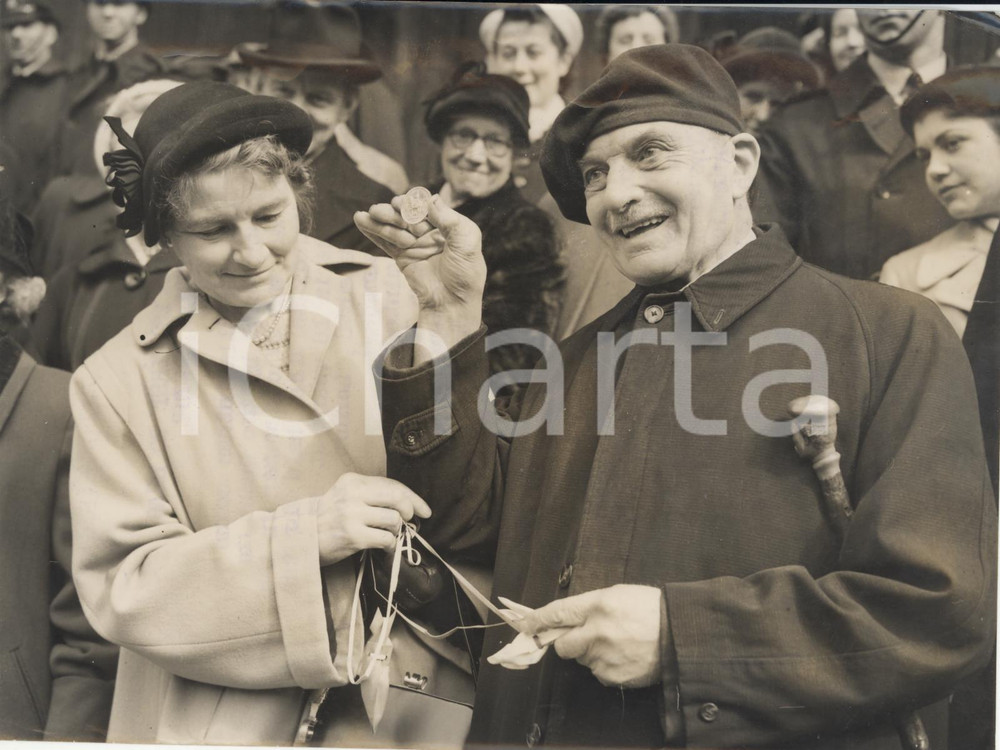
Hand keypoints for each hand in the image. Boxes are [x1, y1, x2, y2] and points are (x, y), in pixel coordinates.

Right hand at [316, 473, 431, 565]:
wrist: (300, 539)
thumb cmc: (328, 519)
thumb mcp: (346, 497)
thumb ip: (372, 495)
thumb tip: (408, 504)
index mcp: (353, 481)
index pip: (391, 485)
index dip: (412, 498)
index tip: (423, 510)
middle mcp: (353, 494)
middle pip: (397, 498)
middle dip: (410, 510)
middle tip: (410, 521)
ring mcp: (352, 515)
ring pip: (394, 519)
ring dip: (397, 530)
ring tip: (389, 535)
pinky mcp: (353, 536)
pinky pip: (386, 539)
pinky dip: (391, 545)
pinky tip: (385, 547)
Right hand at [354, 193, 485, 317]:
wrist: (451, 303)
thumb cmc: (465, 273)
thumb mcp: (467, 241)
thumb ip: (450, 219)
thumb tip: (432, 198)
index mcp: (446, 223)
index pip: (425, 204)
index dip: (415, 203)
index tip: (411, 211)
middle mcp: (428, 230)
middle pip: (405, 212)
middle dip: (396, 211)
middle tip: (400, 222)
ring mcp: (413, 243)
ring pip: (392, 225)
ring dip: (381, 218)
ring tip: (369, 215)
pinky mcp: (401, 256)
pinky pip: (384, 241)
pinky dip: (372, 230)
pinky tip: (360, 219)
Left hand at [518, 584, 662, 687]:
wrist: (680, 634)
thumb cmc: (650, 608)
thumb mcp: (618, 594)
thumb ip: (589, 606)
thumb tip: (566, 619)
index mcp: (598, 605)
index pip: (557, 613)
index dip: (537, 619)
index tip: (525, 624)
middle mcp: (597, 632)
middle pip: (563, 645)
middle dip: (569, 641)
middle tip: (587, 635)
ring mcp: (605, 657)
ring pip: (582, 659)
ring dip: (592, 653)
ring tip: (618, 643)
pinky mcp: (613, 677)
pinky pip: (598, 673)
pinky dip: (606, 666)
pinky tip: (625, 656)